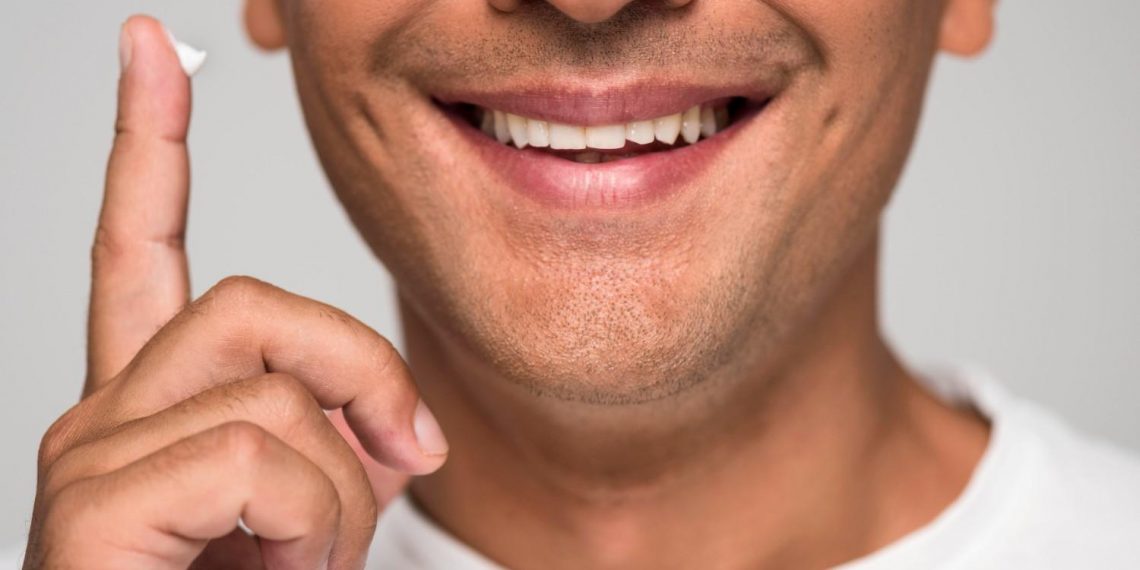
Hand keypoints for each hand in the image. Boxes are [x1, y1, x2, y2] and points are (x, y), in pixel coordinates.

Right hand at [23, 16, 447, 569]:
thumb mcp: (323, 517)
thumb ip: (340, 440)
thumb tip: (394, 421)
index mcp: (157, 406)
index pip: (143, 251)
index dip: (148, 143)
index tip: (149, 49)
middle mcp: (105, 416)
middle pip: (256, 303)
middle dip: (363, 372)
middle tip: (406, 457)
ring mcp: (90, 458)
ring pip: (275, 391)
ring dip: (339, 492)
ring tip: (302, 565)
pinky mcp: (94, 506)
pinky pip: (257, 455)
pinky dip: (309, 525)